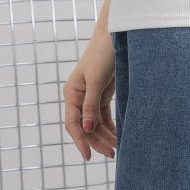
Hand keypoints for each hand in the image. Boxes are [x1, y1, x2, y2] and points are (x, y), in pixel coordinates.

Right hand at [62, 34, 117, 161]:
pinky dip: (110, 126)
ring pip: (95, 123)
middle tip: (111, 154)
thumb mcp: (96, 79)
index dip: (80, 140)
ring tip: (117, 148)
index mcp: (72, 93)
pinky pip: (104, 115)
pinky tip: (117, 135)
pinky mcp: (102, 93)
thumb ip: (91, 104)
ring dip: (105, 135)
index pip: (73, 123)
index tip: (89, 156)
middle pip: (86, 126)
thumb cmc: (102, 53)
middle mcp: (79, 96)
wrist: (116, 34)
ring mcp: (91, 96)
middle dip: (97, 141)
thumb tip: (87, 128)